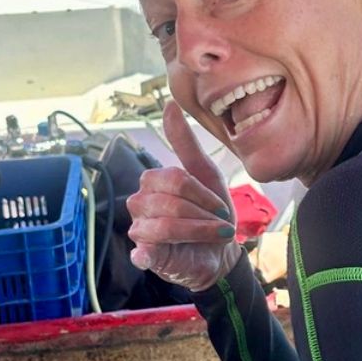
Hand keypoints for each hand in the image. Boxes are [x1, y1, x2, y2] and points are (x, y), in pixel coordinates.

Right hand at [127, 101, 241, 291]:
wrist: (220, 253)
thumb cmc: (210, 213)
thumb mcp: (205, 176)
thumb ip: (186, 143)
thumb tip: (169, 104)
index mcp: (152, 182)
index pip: (175, 179)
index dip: (203, 194)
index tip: (221, 208)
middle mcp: (139, 203)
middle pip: (171, 202)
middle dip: (203, 215)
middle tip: (221, 225)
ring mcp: (139, 230)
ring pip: (165, 226)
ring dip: (199, 232)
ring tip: (215, 237)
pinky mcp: (143, 256)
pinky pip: (142, 251)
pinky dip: (146, 254)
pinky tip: (151, 255)